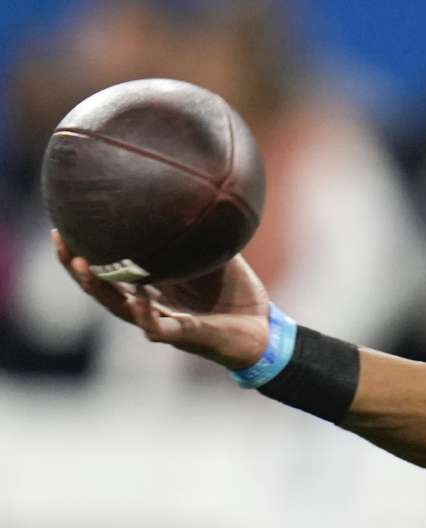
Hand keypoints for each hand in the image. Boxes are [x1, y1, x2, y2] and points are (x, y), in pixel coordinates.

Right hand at [53, 230, 270, 369]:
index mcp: (153, 286)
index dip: (86, 248)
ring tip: (80, 265)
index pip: (111, 267)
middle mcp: (150, 304)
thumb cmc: (236, 293)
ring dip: (99, 289)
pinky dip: (145, 315)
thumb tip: (199, 191)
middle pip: (102, 287)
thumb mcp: (218, 254)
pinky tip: (137, 300)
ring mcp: (163, 322)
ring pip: (120, 308)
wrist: (263, 329)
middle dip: (76, 264)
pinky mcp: (184, 336)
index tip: (65, 222)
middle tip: (60, 239)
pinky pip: (158, 328)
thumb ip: (203, 232)